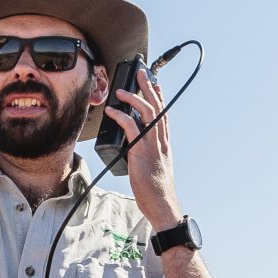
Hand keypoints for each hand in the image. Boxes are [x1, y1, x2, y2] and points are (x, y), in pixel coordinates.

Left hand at [105, 66, 181, 235]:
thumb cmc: (156, 189)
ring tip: (122, 90)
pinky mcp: (141, 152)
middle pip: (157, 108)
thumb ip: (147, 152)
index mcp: (165, 143)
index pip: (164, 114)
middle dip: (149, 89)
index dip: (160, 97)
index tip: (155, 84)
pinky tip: (113, 113)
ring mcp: (152, 146)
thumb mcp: (155, 166)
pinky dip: (122, 118)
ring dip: (134, 98)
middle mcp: (161, 141)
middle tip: (141, 74)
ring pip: (147, 114)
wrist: (162, 204)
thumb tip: (134, 145)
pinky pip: (132, 129)